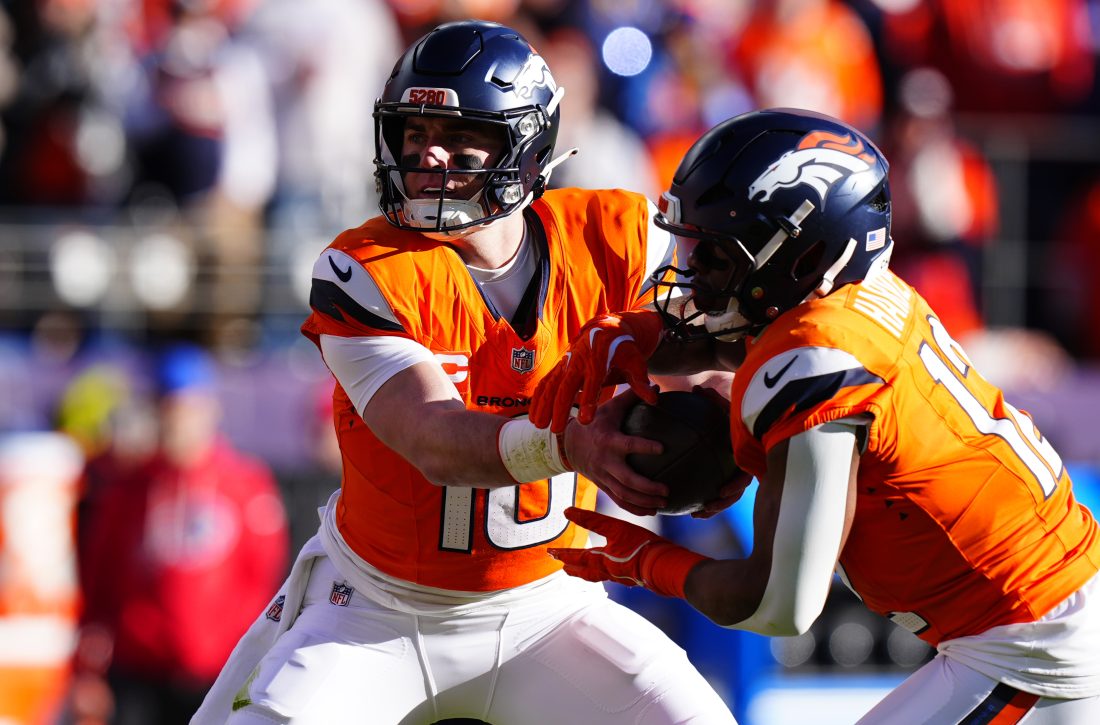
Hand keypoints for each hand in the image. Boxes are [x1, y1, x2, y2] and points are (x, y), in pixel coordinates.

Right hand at [531, 310, 664, 432]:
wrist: (606, 327)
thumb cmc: (623, 348)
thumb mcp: (636, 361)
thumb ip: (641, 381)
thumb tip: (653, 398)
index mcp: (599, 358)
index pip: (593, 382)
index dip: (588, 400)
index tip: (585, 420)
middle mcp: (579, 360)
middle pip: (567, 386)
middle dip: (560, 408)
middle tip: (557, 430)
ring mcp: (566, 363)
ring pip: (552, 386)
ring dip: (543, 405)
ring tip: (539, 426)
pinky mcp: (560, 366)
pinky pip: (546, 383)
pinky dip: (538, 399)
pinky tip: (533, 415)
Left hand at [548, 506, 708, 597]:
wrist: (668, 567)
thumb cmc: (642, 547)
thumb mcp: (615, 528)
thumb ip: (591, 520)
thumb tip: (566, 511)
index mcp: (602, 561)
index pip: (577, 557)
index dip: (563, 553)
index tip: (550, 552)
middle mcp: (609, 572)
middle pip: (586, 572)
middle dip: (573, 568)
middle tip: (562, 568)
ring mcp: (623, 577)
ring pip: (600, 576)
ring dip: (588, 572)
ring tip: (584, 570)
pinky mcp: (636, 578)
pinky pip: (615, 576)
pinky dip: (608, 573)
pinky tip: (615, 570)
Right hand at [563, 390, 667, 514]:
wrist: (568, 444)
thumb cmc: (596, 422)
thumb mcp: (611, 407)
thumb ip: (633, 397)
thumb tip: (658, 388)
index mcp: (609, 440)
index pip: (628, 445)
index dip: (644, 447)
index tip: (663, 447)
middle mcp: (606, 461)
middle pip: (627, 480)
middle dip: (648, 488)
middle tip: (667, 490)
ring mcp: (603, 476)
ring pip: (624, 494)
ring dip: (644, 501)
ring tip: (664, 503)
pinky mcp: (603, 485)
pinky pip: (619, 501)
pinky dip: (635, 508)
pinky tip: (652, 510)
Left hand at [679, 383, 752, 518]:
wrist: (752, 419)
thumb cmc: (738, 410)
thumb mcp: (728, 405)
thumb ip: (715, 399)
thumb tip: (697, 388)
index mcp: (748, 454)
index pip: (745, 474)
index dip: (735, 484)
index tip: (721, 491)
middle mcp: (747, 467)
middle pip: (737, 491)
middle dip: (723, 502)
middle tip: (706, 507)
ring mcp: (740, 474)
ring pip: (729, 497)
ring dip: (714, 507)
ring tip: (695, 514)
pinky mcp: (732, 477)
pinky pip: (720, 492)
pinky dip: (708, 500)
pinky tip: (690, 507)